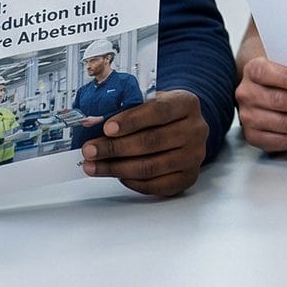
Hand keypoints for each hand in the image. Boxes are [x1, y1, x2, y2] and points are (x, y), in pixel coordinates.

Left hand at [79, 90, 207, 196]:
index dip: (131, 120)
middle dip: (114, 147)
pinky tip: (116, 175)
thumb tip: (93, 124)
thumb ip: (130, 109)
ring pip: (150, 166)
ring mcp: (194, 156)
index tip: (107, 128)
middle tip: (90, 150)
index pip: (159, 111)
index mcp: (187, 104)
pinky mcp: (188, 177)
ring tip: (93, 166)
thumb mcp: (152, 101)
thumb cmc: (163, 114)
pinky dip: (132, 182)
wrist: (186, 128)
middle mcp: (196, 130)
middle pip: (152, 141)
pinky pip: (155, 185)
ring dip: (116, 168)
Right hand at [236, 56, 286, 152]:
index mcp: (253, 71)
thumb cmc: (281, 77)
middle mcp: (248, 94)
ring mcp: (249, 117)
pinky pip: (283, 141)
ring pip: (285, 123)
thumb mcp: (286, 65)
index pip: (267, 73)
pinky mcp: (255, 137)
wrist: (262, 92)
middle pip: (281, 101)